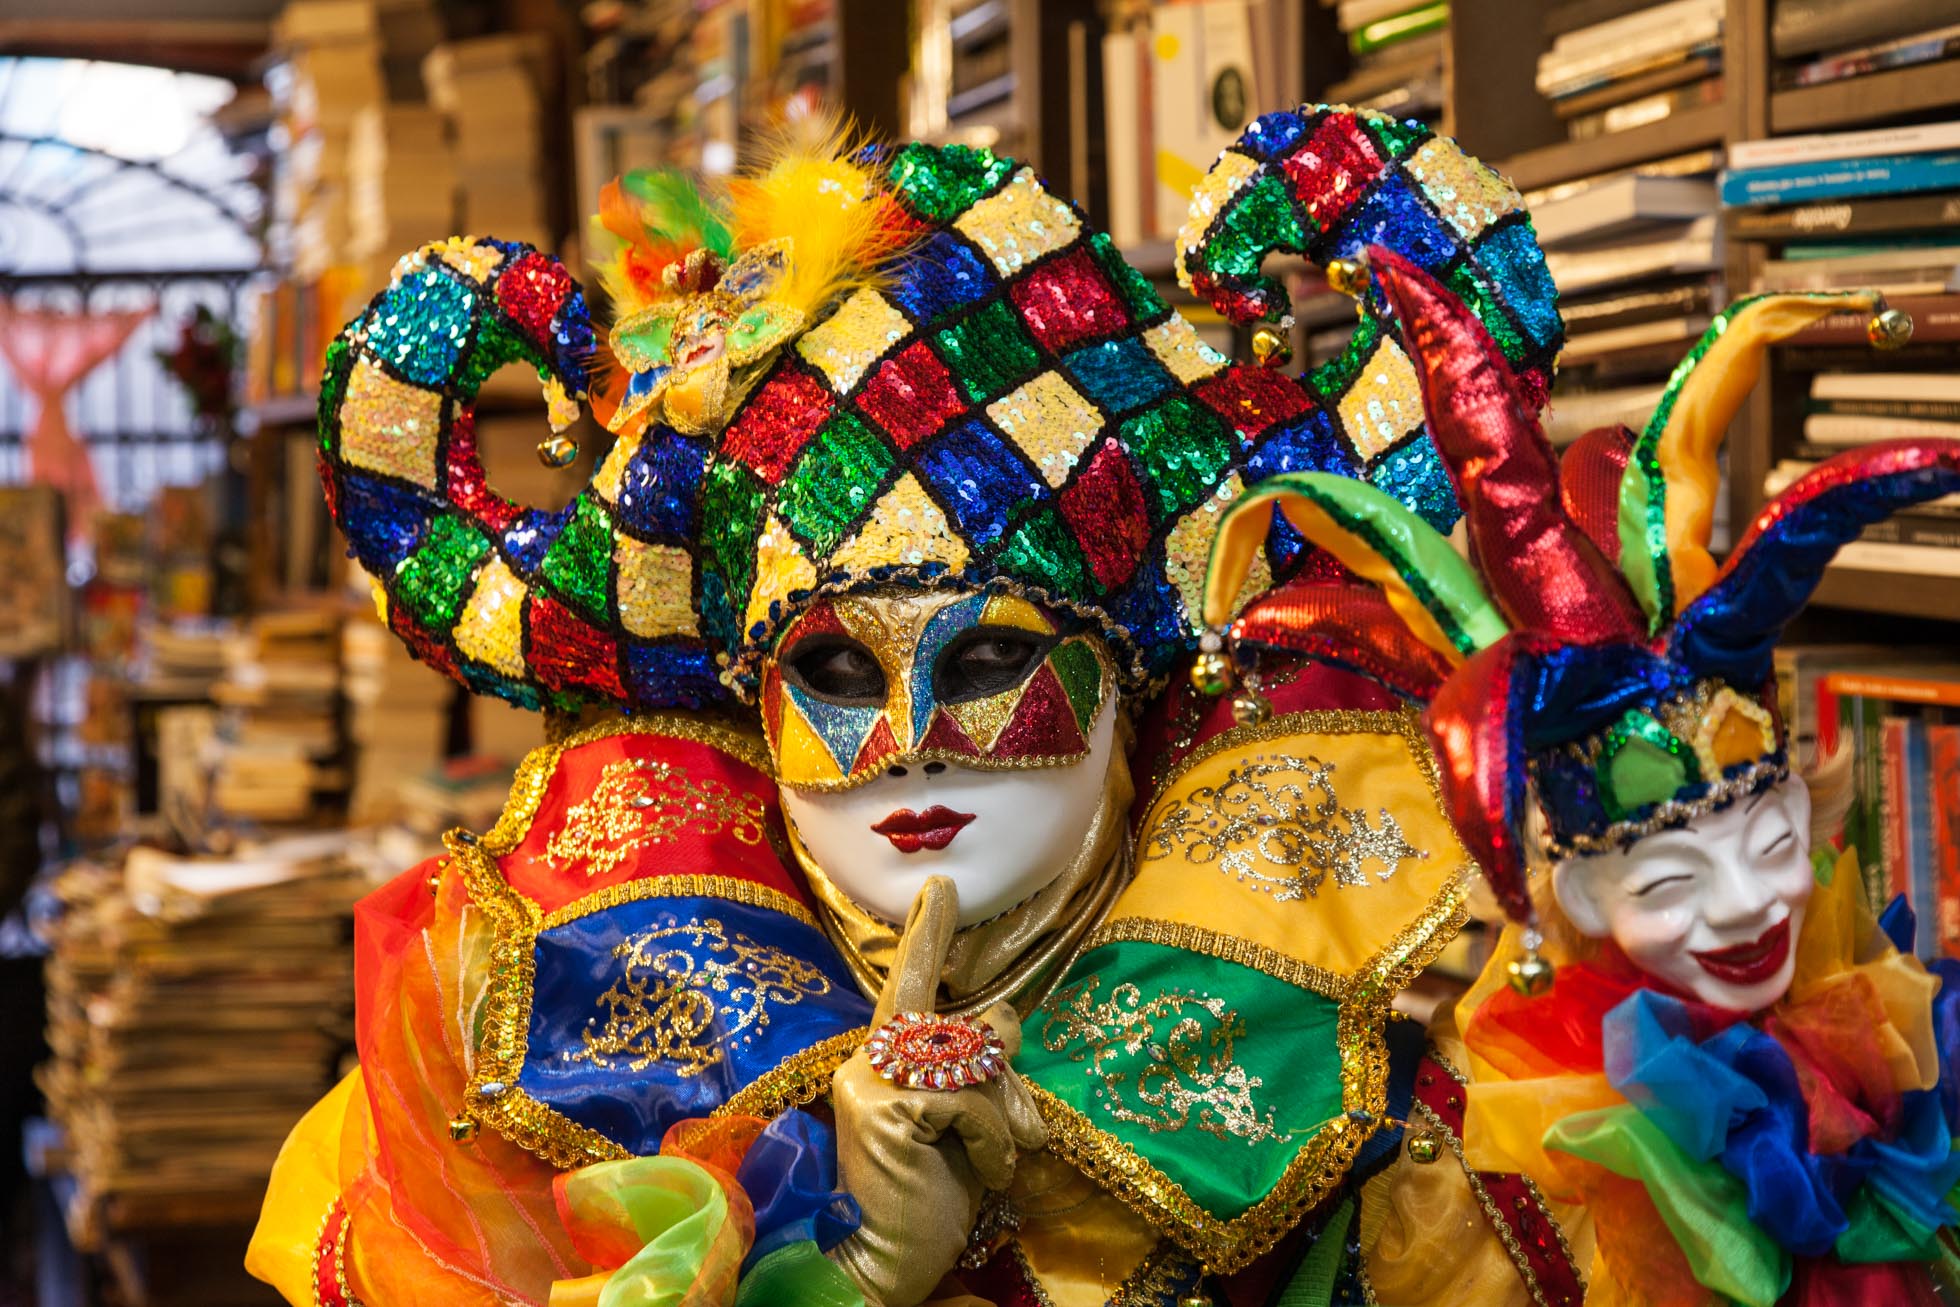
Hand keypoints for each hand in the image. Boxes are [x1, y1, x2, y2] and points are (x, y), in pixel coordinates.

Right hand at [826, 877, 1047, 1305]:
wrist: (885, 1266)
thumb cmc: (927, 1200)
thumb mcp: (963, 1126)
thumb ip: (974, 1073)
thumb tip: (1003, 1017)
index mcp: (881, 1064)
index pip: (908, 990)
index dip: (927, 936)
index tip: (942, 888)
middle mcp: (867, 1064)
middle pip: (964, 1031)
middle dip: (1005, 1070)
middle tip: (1021, 1126)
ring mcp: (873, 1084)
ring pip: (972, 1063)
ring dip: (1006, 1113)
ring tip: (1007, 1157)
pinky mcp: (889, 1110)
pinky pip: (970, 1099)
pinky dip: (994, 1138)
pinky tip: (990, 1173)